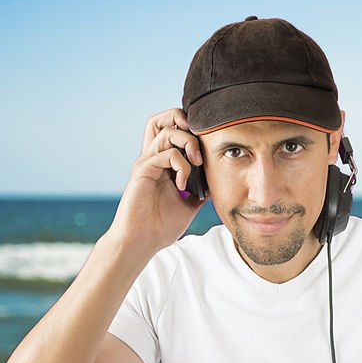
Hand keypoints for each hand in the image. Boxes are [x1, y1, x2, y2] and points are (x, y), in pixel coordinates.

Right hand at [108, 108, 205, 250]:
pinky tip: (182, 185)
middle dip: (184, 120)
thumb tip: (219, 180)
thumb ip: (201, 189)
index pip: (172, 130)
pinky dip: (181, 166)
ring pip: (168, 132)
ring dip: (189, 143)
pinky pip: (166, 154)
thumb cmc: (160, 226)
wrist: (142, 243)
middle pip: (163, 119)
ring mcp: (146, 163)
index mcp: (162, 164)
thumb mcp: (190, 205)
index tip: (208, 145)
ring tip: (197, 163)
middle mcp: (152, 158)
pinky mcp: (142, 171)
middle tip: (201, 143)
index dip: (190, 128)